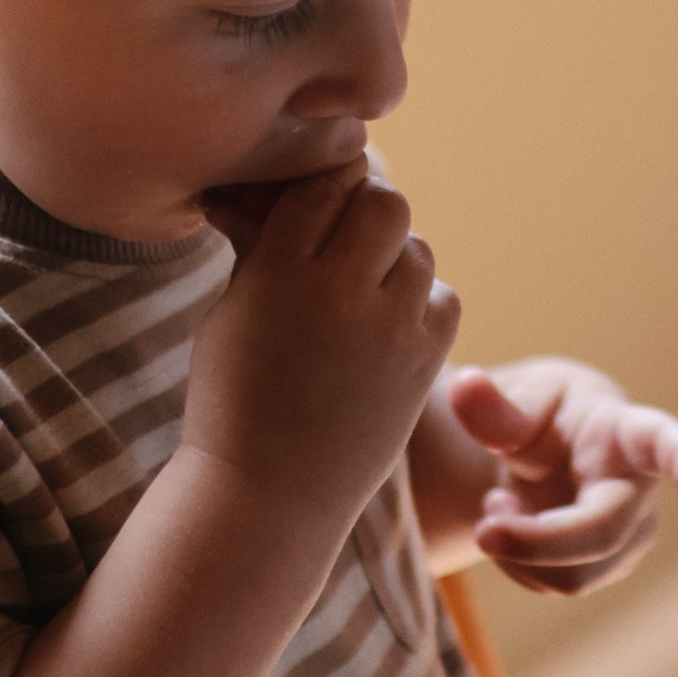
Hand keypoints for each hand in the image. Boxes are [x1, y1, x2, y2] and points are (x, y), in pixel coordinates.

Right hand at [184, 171, 457, 515]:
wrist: (269, 492)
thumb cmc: (235, 396)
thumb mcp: (233, 310)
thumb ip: (263, 245)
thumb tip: (271, 188)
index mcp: (280, 270)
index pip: (324, 184)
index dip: (325, 185)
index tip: (318, 201)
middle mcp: (341, 292)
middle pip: (385, 204)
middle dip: (366, 211)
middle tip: (346, 238)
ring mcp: (390, 329)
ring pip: (419, 250)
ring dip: (395, 258)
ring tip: (362, 289)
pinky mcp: (424, 364)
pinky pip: (444, 299)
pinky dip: (422, 302)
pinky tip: (390, 322)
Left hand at [446, 361, 677, 594]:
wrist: (547, 450)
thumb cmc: (545, 416)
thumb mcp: (518, 400)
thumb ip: (493, 406)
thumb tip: (466, 386)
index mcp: (627, 434)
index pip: (662, 444)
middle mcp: (641, 491)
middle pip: (598, 535)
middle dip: (534, 541)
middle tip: (483, 526)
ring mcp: (630, 536)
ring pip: (574, 575)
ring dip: (518, 550)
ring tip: (498, 503)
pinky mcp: (607, 567)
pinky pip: (555, 586)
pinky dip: (517, 562)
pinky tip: (512, 524)